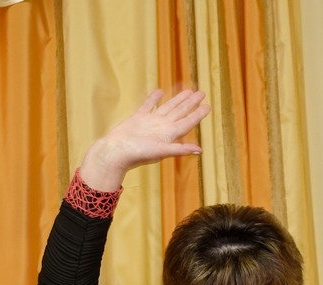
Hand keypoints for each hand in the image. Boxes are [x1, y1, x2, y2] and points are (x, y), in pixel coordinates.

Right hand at [79, 88, 210, 190]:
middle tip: (201, 93)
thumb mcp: (160, 151)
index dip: (198, 114)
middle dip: (191, 103)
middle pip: (180, 112)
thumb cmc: (136, 154)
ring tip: (188, 91)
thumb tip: (199, 151)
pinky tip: (160, 91)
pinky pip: (148, 105)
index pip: (187, 122)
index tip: (208, 106)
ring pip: (167, 107)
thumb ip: (179, 149)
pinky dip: (154, 99)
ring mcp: (150, 122)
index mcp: (169, 134)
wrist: (114, 152)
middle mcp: (161, 127)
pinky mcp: (137, 118)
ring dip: (177, 99)